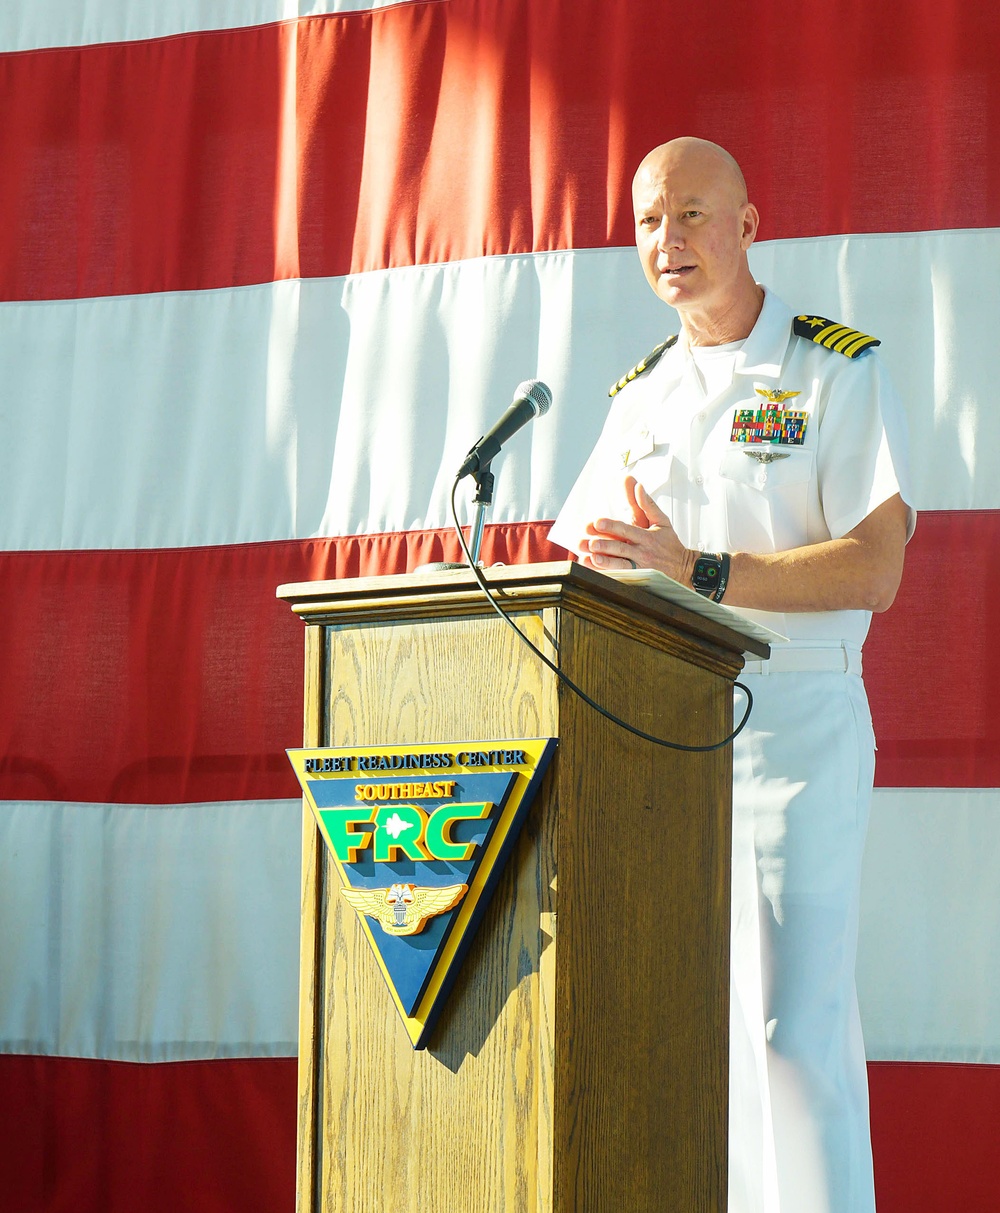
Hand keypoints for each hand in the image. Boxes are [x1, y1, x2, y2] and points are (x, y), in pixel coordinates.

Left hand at [579, 477, 695, 583]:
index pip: (627, 530)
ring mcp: (639, 566)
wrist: (683, 567)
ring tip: (592, 558)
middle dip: (605, 545)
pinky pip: (621, 576)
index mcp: (646, 537)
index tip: (598, 522)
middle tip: (590, 543)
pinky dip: (608, 573)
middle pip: (621, 548)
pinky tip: (596, 570)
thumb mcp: (662, 521)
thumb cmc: (670, 543)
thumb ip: (648, 504)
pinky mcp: (637, 577)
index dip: (612, 526)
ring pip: (620, 565)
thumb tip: (638, 487)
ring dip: (606, 562)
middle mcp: (642, 552)